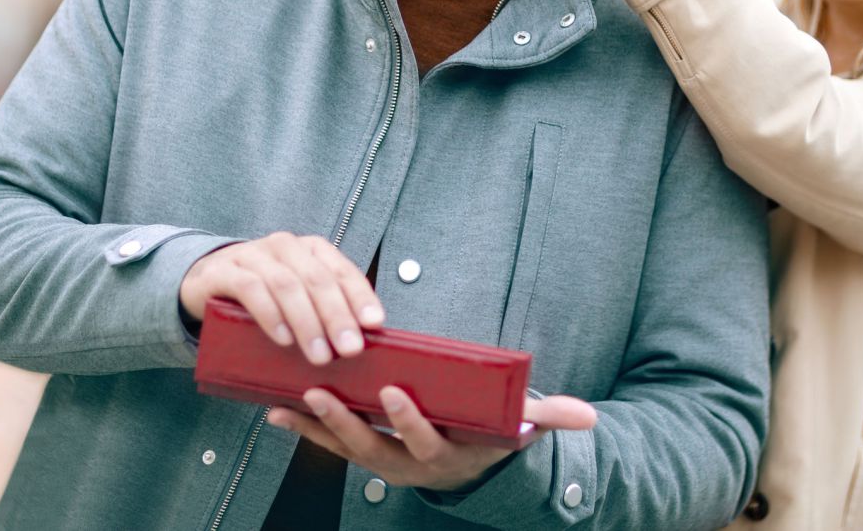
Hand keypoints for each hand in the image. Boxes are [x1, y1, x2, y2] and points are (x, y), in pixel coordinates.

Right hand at [178, 232, 382, 364]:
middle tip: (350, 349)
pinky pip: (250, 289)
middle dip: (337, 315)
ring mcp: (252, 255)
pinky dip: (270, 314)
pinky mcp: (223, 271)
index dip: (360, 296)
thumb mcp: (297, 298)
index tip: (374, 324)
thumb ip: (323, 310)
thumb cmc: (263, 296)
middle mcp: (284, 246)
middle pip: (317, 278)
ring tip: (320, 355)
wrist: (205, 281)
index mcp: (310, 249)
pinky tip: (283, 338)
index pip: (342, 269)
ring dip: (307, 322)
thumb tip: (359, 343)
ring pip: (287, 284)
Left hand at [267, 385, 597, 491]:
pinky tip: (274, 409)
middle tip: (322, 393)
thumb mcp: (521, 429)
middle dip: (345, 421)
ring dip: (313, 426)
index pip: (424, 438)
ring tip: (287, 403)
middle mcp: (408, 465)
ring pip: (342, 447)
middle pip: (372, 446)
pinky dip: (302, 428)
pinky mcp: (360, 452)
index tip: (393, 394)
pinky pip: (327, 444)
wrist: (469, 468)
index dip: (407, 419)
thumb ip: (552, 419)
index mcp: (445, 453)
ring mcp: (381, 461)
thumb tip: (589, 417)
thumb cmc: (493, 435)